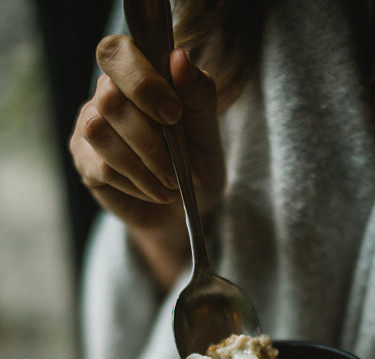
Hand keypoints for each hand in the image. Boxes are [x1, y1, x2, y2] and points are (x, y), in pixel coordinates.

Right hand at [70, 36, 224, 279]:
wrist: (186, 209)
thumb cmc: (196, 163)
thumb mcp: (208, 130)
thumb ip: (198, 93)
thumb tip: (179, 57)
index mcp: (137, 72)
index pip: (117, 53)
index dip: (142, 82)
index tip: (173, 114)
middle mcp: (107, 93)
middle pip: (108, 98)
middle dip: (147, 137)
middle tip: (176, 165)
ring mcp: (90, 125)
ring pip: (98, 131)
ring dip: (142, 164)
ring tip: (169, 183)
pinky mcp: (85, 161)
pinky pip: (102, 167)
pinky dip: (136, 183)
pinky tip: (154, 191)